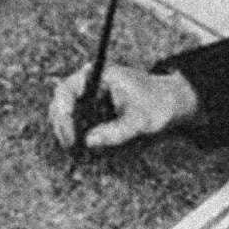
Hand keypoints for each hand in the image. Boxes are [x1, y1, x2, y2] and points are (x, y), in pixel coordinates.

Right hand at [46, 63, 199, 151]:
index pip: (67, 91)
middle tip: (72, 150)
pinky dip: (76, 135)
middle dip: (63, 128)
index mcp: (98, 76)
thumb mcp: (140, 121)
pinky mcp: (88, 107)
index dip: (63, 115)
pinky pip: (74, 122)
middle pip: (60, 104)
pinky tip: (83, 149)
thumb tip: (89, 142)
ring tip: (79, 153)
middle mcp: (87, 82)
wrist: (168, 103)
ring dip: (68, 134)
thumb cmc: (157, 106)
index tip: (70, 137)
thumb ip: (116, 131)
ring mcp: (86, 95)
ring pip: (63, 115)